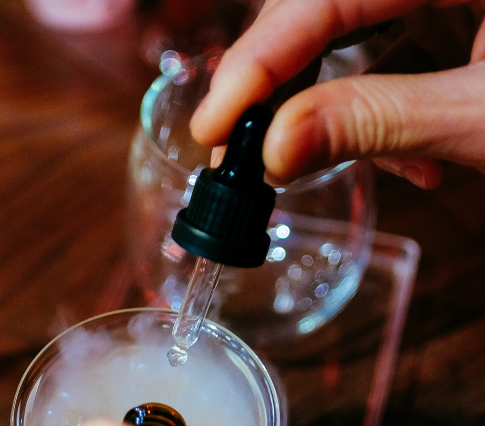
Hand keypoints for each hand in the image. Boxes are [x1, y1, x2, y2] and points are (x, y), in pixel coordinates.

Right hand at [190, 0, 484, 188]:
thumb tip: (274, 151)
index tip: (213, 127)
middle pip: (323, 6)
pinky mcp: (461, 11)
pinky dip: (381, 102)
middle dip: (278, 80)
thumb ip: (381, 120)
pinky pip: (393, 42)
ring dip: (327, 100)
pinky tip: (407, 159)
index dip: (259, 59)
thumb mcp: (484, 118)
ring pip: (350, 25)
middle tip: (238, 148)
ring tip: (316, 163)